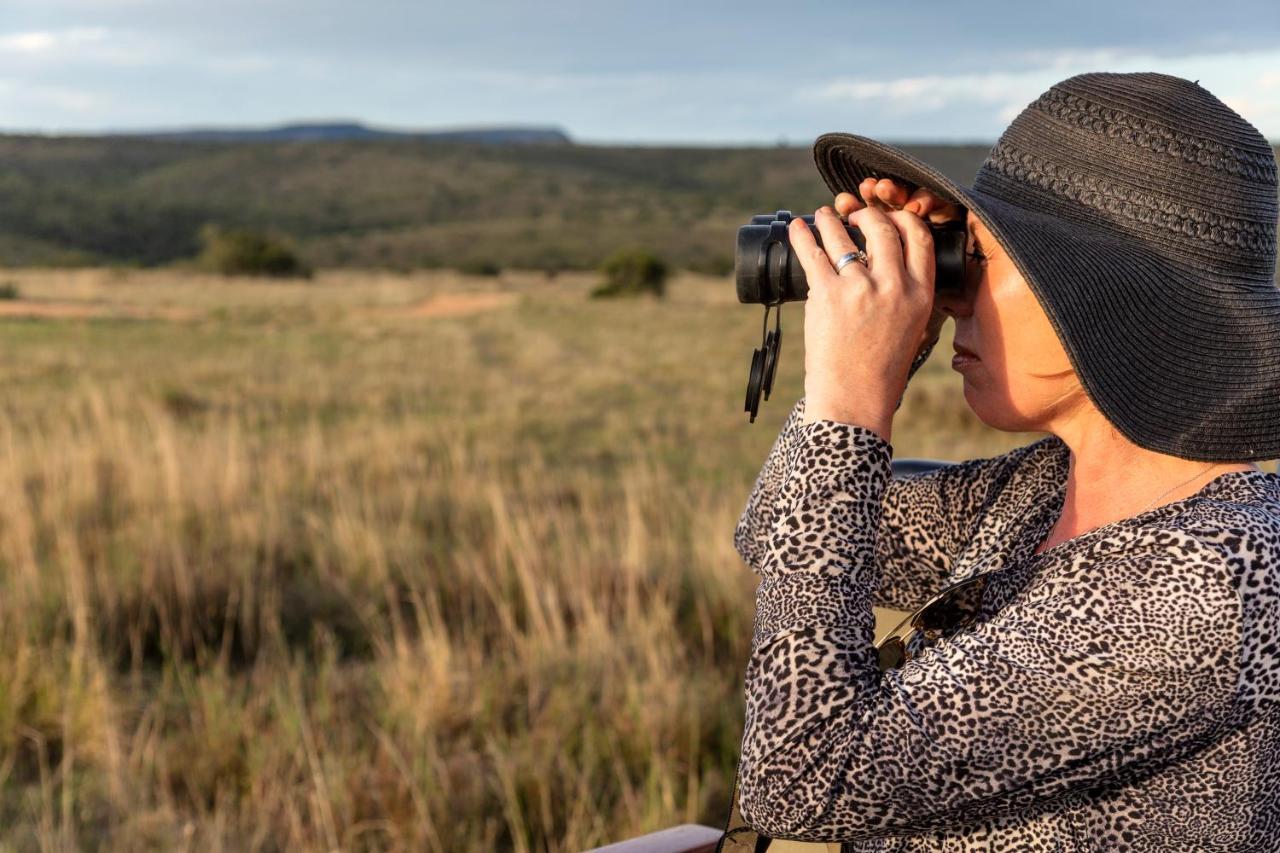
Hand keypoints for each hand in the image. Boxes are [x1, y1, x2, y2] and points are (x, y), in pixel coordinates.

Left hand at [789, 196, 937, 442]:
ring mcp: (858, 288)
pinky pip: (811, 253)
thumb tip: (888, 263)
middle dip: (865, 215)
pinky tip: (797, 228)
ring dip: (830, 220)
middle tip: (853, 214)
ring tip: (823, 216)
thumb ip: (907, 294)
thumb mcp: (912, 329)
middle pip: (881, 228)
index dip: (902, 219)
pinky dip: (802, 236)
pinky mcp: (826, 295)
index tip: (887, 217)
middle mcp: (892, 285)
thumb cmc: (880, 370)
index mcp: (920, 294)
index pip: (919, 237)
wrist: (854, 400)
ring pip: (842, 235)